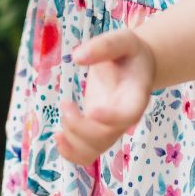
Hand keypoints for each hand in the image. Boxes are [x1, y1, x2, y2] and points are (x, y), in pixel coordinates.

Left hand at [57, 27, 156, 166]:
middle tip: (66, 104)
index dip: (111, 118)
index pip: (129, 116)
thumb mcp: (123, 40)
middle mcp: (125, 118)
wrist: (136, 66)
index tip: (92, 110)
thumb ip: (104, 46)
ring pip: (93, 151)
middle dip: (79, 127)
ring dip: (71, 140)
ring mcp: (111, 128)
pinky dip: (69, 152)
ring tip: (65, 112)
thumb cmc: (130, 52)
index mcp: (136, 96)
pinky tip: (58, 136)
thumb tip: (77, 57)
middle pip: (105, 137)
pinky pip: (85, 155)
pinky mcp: (97, 131)